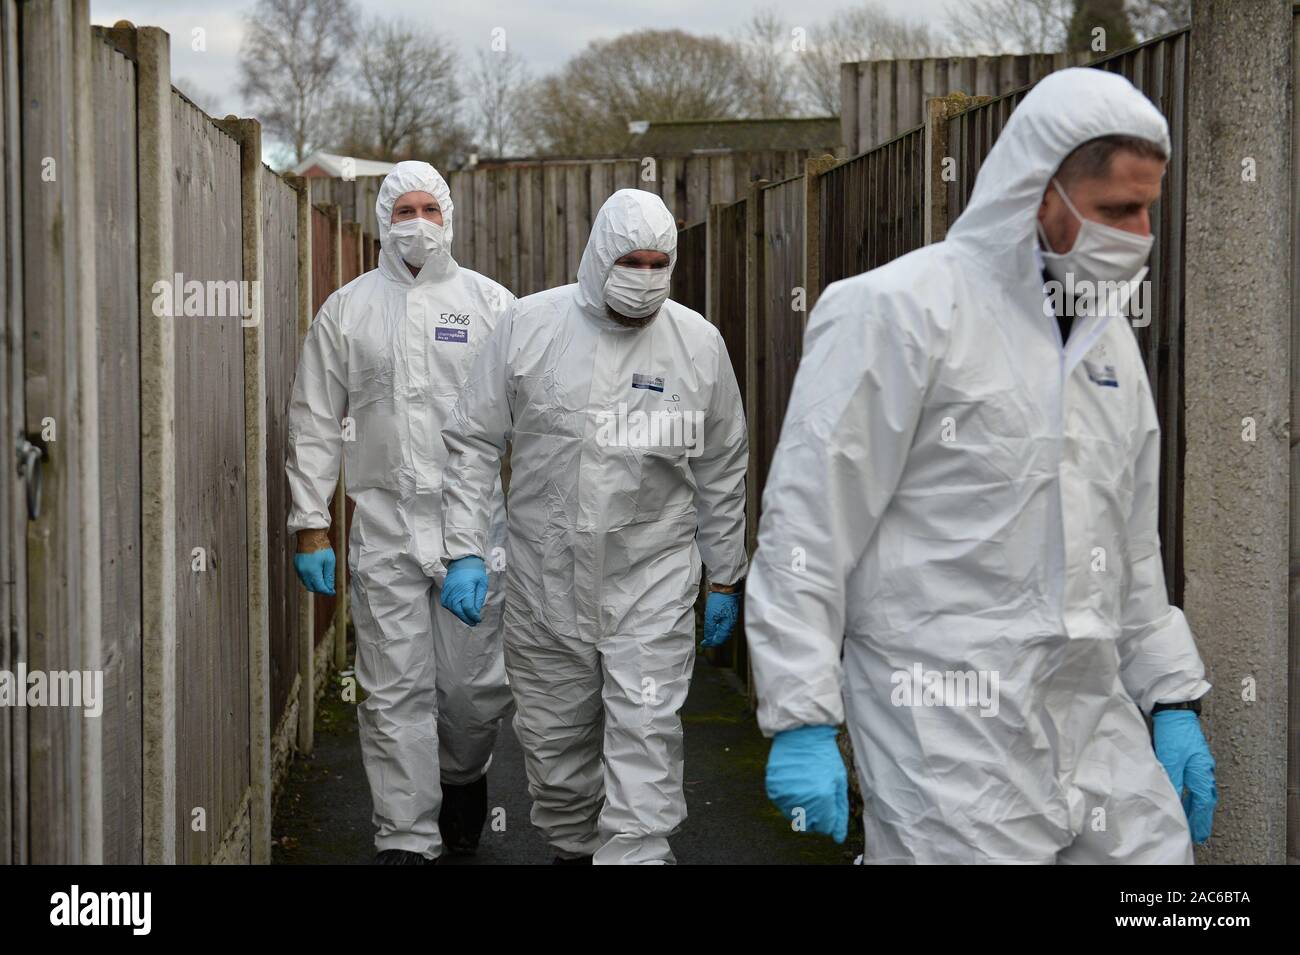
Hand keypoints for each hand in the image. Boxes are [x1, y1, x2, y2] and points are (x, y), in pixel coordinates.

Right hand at [293, 547, 335, 594]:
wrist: (310, 535)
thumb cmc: (321, 546)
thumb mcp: (330, 561)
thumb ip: (329, 576)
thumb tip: (330, 587)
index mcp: (312, 572)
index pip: (320, 587)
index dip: (327, 591)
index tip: (332, 592)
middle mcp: (303, 572)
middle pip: (312, 587)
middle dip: (320, 589)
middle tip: (328, 587)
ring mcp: (298, 569)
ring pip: (306, 583)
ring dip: (314, 584)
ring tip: (322, 579)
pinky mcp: (296, 565)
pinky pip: (302, 576)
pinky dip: (309, 578)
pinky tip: (315, 573)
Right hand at [441, 556, 488, 626]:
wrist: (462, 559)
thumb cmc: (475, 570)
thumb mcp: (482, 583)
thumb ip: (479, 598)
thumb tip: (476, 611)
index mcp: (466, 589)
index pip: (468, 608)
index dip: (473, 616)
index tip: (478, 619)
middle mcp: (455, 591)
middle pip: (458, 610)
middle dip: (466, 618)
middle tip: (473, 623)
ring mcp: (448, 591)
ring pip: (451, 608)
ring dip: (459, 614)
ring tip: (466, 617)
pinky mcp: (445, 589)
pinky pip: (446, 603)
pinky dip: (452, 608)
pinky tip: (458, 610)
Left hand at [700, 589, 739, 647]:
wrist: (726, 587)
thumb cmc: (719, 600)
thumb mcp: (711, 615)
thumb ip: (710, 628)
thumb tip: (709, 638)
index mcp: (727, 625)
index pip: (720, 639)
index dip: (711, 643)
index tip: (704, 644)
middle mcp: (731, 623)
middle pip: (723, 637)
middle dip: (715, 640)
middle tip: (706, 641)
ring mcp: (732, 618)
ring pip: (725, 631)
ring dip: (717, 635)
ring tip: (710, 635)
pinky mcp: (731, 612)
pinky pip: (726, 624)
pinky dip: (720, 628)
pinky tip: (715, 626)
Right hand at [765, 724, 848, 842]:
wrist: (801, 734)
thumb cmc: (824, 756)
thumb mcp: (838, 782)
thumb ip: (839, 812)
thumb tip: (838, 837)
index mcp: (822, 798)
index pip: (825, 827)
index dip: (828, 817)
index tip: (828, 802)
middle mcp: (802, 800)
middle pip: (808, 825)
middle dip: (814, 816)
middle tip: (816, 794)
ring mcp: (784, 795)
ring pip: (792, 816)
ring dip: (800, 807)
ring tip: (805, 785)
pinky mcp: (773, 788)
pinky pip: (781, 804)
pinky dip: (787, 797)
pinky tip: (794, 781)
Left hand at [1153, 709, 1215, 842]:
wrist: (1175, 710)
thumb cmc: (1174, 733)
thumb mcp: (1169, 759)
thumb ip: (1172, 781)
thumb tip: (1173, 799)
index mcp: (1201, 773)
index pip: (1202, 803)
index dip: (1199, 820)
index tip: (1197, 834)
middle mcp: (1204, 770)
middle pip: (1205, 799)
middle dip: (1202, 817)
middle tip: (1199, 832)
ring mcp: (1200, 762)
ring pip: (1202, 790)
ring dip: (1198, 805)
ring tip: (1192, 817)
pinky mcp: (1193, 756)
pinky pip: (1197, 781)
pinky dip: (1194, 792)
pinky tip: (1187, 793)